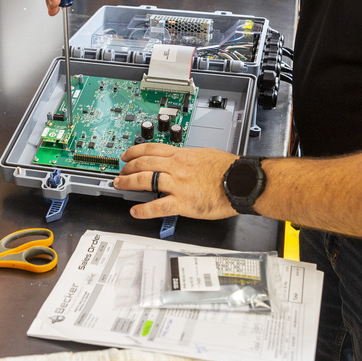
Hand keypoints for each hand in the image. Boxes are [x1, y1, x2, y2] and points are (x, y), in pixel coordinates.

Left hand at [114, 143, 238, 219]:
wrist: (241, 181)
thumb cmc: (229, 169)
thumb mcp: (205, 155)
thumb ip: (190, 159)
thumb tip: (183, 160)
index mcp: (183, 155)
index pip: (152, 149)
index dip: (135, 151)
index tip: (127, 154)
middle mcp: (177, 167)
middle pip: (144, 163)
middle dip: (127, 167)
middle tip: (120, 172)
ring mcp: (178, 185)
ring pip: (145, 180)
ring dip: (129, 183)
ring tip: (120, 185)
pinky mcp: (183, 202)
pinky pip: (158, 206)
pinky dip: (144, 210)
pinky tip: (135, 212)